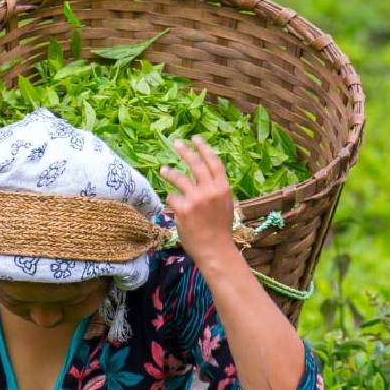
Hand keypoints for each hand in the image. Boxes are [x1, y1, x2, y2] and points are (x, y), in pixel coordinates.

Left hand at [160, 135, 238, 265]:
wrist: (215, 250)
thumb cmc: (220, 229)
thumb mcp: (225, 205)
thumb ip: (216, 189)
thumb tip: (204, 175)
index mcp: (223, 188)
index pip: (213, 162)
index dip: (204, 148)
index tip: (195, 139)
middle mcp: (210, 190)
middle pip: (195, 164)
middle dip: (185, 152)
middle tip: (176, 144)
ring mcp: (196, 199)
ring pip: (179, 178)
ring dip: (169, 172)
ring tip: (163, 170)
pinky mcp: (183, 209)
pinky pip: (172, 198)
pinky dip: (172, 201)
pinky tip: (173, 206)